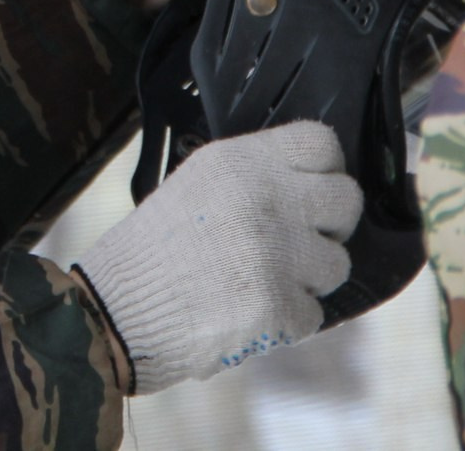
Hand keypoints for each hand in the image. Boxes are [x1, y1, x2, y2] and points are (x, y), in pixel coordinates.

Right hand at [72, 120, 360, 392]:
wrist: (118, 306)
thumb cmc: (157, 246)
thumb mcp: (198, 182)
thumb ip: (254, 174)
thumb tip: (308, 184)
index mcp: (241, 161)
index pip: (322, 144)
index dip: (326, 170)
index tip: (311, 191)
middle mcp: (265, 199)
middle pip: (347, 200)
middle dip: (329, 225)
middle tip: (299, 241)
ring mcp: (275, 254)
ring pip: (337, 263)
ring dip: (308, 277)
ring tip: (263, 280)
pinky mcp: (278, 306)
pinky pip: (314, 313)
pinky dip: (288, 319)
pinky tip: (250, 311)